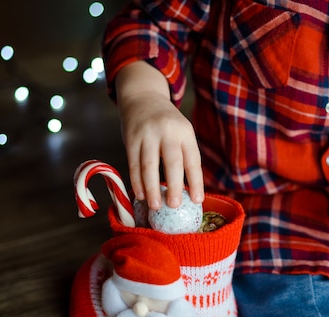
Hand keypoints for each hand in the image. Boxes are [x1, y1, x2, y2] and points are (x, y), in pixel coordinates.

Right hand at [116, 61, 203, 209]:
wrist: (143, 97)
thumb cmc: (167, 123)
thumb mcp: (181, 132)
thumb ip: (184, 155)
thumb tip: (188, 190)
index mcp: (185, 132)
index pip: (193, 160)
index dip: (196, 181)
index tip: (197, 200)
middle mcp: (168, 132)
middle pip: (172, 162)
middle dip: (174, 186)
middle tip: (175, 206)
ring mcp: (148, 134)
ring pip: (149, 165)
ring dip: (152, 188)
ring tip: (156, 206)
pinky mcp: (131, 138)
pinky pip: (133, 163)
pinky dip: (137, 181)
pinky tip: (140, 194)